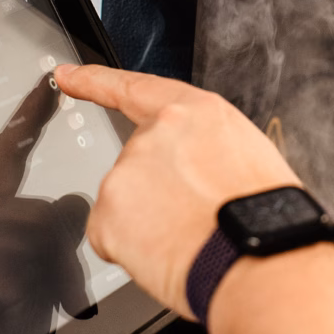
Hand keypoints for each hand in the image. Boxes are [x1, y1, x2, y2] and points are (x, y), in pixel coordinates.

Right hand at [0, 75, 91, 333]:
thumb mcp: (30, 276)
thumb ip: (48, 235)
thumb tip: (77, 203)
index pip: (5, 157)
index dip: (27, 119)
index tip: (48, 84)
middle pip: (43, 209)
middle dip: (60, 258)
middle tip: (47, 297)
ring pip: (39, 233)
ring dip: (51, 280)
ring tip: (23, 309)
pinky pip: (24, 263)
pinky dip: (32, 293)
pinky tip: (4, 312)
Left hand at [54, 65, 300, 318]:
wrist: (260, 258)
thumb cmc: (266, 218)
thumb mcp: (251, 160)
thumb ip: (209, 152)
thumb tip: (198, 173)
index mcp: (199, 114)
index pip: (136, 89)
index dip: (96, 81)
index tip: (67, 75)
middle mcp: (157, 134)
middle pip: (138, 163)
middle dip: (156, 193)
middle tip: (193, 221)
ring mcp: (127, 171)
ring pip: (126, 204)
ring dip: (149, 224)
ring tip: (190, 240)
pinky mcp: (108, 212)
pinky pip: (112, 236)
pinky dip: (132, 252)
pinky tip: (167, 255)